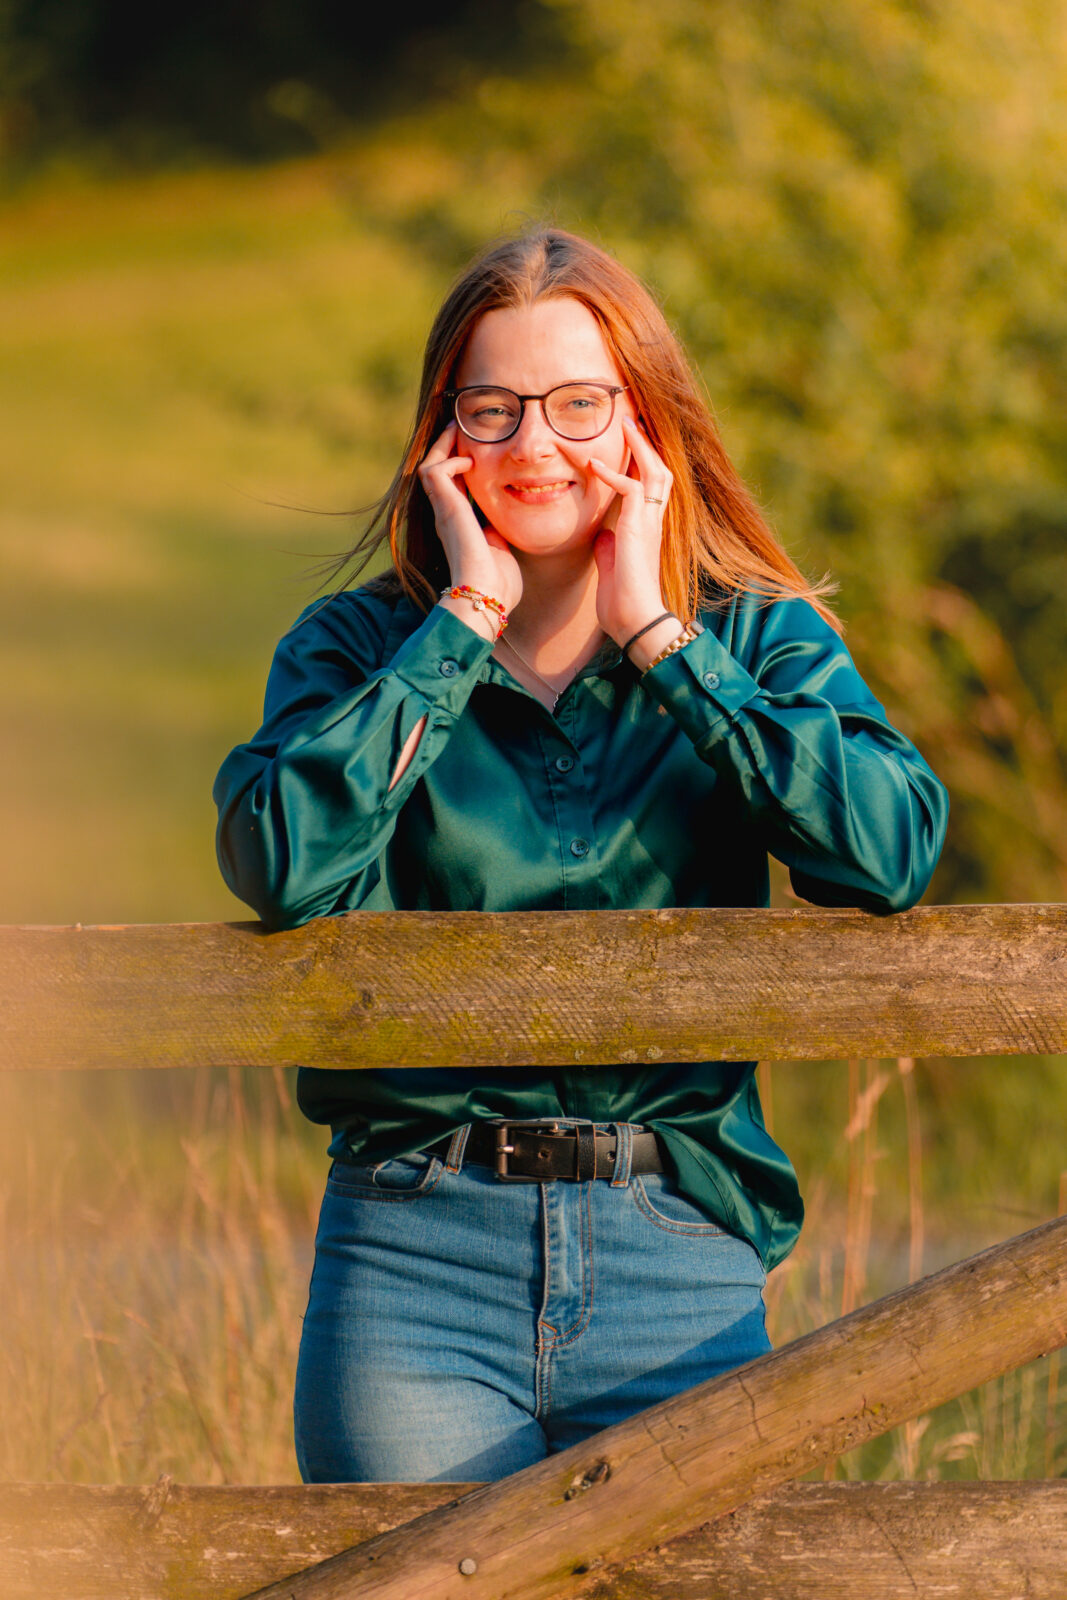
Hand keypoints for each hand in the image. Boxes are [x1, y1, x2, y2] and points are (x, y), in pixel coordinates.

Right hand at [417, 423, 522, 614]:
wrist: (486, 597)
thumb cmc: (499, 584)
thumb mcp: (502, 549)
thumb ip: (499, 531)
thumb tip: (506, 519)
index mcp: (459, 525)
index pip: (453, 485)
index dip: (460, 464)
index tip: (474, 446)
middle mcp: (446, 516)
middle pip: (436, 471)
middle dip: (447, 447)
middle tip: (460, 426)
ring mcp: (443, 512)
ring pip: (429, 466)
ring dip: (443, 446)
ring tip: (458, 429)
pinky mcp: (445, 510)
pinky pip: (436, 472)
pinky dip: (450, 460)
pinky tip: (470, 460)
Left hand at [587, 417, 673, 646]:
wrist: (634, 619)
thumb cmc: (622, 601)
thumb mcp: (611, 568)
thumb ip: (608, 549)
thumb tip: (602, 536)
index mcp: (647, 529)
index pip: (651, 487)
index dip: (643, 463)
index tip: (630, 442)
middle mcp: (654, 521)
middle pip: (660, 470)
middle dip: (648, 444)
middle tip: (633, 420)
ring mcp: (649, 522)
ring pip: (655, 471)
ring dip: (639, 447)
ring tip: (625, 424)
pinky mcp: (638, 527)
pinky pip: (632, 488)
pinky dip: (613, 474)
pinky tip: (594, 464)